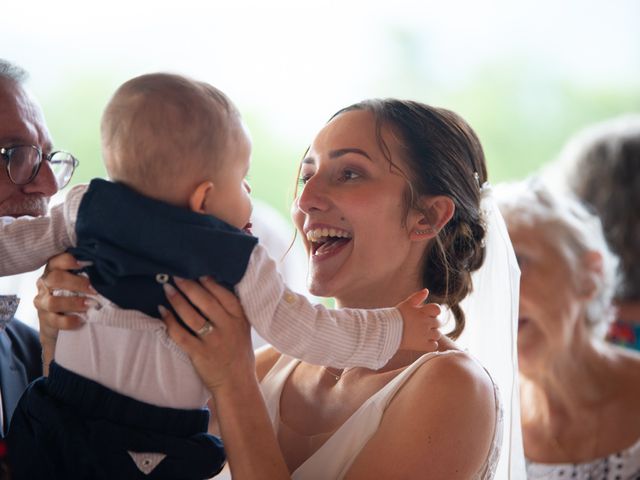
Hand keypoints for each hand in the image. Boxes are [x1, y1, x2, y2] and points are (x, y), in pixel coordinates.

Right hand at [34, 253, 93, 371]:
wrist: (61, 320)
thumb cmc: (75, 293)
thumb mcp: (80, 281)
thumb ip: (88, 274)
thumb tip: (107, 269)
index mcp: (54, 270)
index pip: (56, 261)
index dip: (69, 260)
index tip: (87, 263)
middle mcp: (45, 283)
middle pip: (55, 279)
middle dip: (76, 283)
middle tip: (94, 289)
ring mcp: (42, 302)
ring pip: (52, 302)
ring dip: (73, 303)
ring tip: (90, 305)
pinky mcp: (45, 319)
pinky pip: (54, 320)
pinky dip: (68, 321)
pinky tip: (81, 320)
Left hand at [160, 276, 254, 394]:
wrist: (237, 384)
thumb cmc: (238, 353)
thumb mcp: (243, 329)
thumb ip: (231, 311)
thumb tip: (212, 286)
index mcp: (240, 319)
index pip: (224, 295)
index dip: (210, 283)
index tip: (198, 272)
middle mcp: (228, 328)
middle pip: (206, 302)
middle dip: (189, 286)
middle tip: (176, 275)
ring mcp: (213, 341)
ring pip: (191, 316)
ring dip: (177, 300)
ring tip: (167, 289)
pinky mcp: (199, 354)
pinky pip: (180, 335)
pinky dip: (169, 322)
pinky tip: (162, 311)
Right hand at [396, 289, 441, 351]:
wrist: (386, 331)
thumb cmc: (396, 316)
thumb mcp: (406, 304)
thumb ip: (417, 297)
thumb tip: (426, 290)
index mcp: (422, 312)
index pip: (437, 309)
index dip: (434, 312)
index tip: (427, 314)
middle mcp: (426, 323)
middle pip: (438, 323)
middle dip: (432, 324)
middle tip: (421, 326)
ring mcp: (425, 335)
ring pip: (437, 335)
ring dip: (432, 334)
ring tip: (421, 334)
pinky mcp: (422, 345)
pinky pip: (434, 346)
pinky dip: (430, 344)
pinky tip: (422, 342)